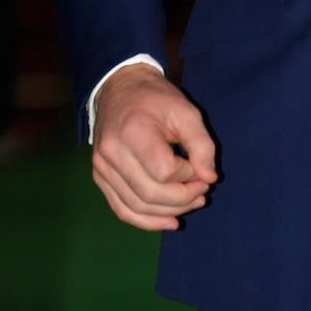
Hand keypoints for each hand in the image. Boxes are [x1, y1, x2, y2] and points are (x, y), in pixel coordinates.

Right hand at [92, 63, 217, 230]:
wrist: (120, 89)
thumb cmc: (156, 99)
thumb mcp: (186, 112)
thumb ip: (202, 144)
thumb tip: (210, 179)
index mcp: (133, 132)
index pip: (164, 170)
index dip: (188, 175)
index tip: (200, 166)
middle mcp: (111, 154)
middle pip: (150, 194)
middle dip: (183, 199)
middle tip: (203, 192)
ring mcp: (101, 168)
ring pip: (136, 207)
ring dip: (169, 212)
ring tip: (193, 204)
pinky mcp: (100, 178)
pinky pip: (122, 209)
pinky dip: (146, 221)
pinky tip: (169, 221)